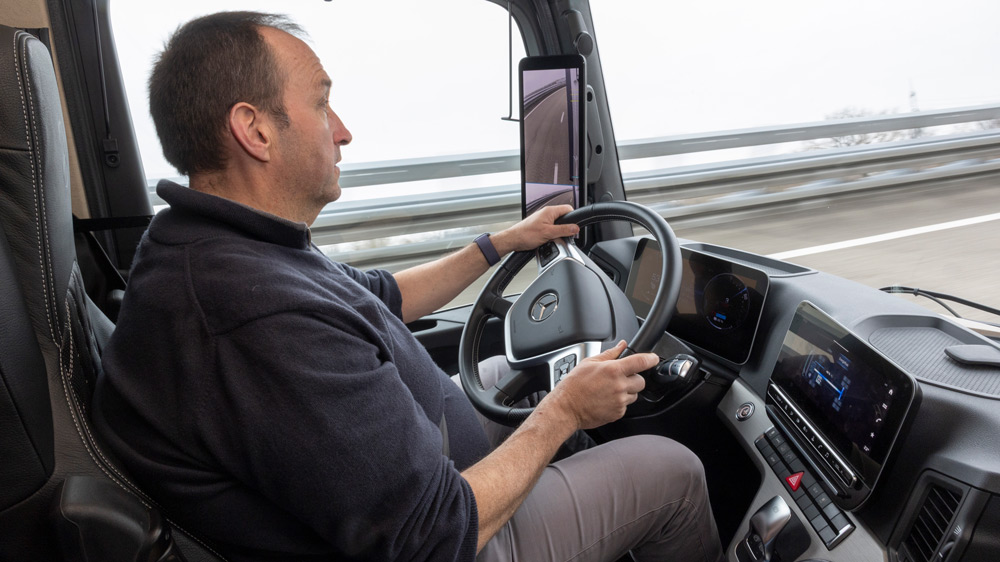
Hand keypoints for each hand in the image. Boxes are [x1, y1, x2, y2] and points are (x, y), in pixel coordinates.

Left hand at [491, 205, 580, 254]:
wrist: (513, 240)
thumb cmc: (525, 234)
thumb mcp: (548, 233)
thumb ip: (563, 230)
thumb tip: (575, 228)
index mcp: (550, 211)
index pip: (568, 209)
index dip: (573, 218)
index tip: (574, 227)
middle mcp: (546, 213)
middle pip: (563, 218)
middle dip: (566, 227)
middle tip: (564, 235)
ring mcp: (543, 219)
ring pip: (557, 224)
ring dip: (558, 232)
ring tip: (553, 238)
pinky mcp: (540, 226)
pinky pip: (551, 228)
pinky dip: (552, 234)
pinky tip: (548, 240)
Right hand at [541, 341, 657, 430]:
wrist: (566, 408)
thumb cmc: (574, 386)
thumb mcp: (589, 363)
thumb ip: (609, 354)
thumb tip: (622, 346)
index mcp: (613, 370)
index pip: (641, 362)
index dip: (651, 358)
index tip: (653, 358)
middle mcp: (619, 386)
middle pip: (641, 381)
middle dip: (634, 378)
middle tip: (620, 378)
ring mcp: (620, 401)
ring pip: (634, 395)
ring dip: (627, 391)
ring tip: (609, 390)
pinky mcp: (618, 413)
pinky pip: (626, 406)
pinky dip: (619, 403)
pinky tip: (606, 400)